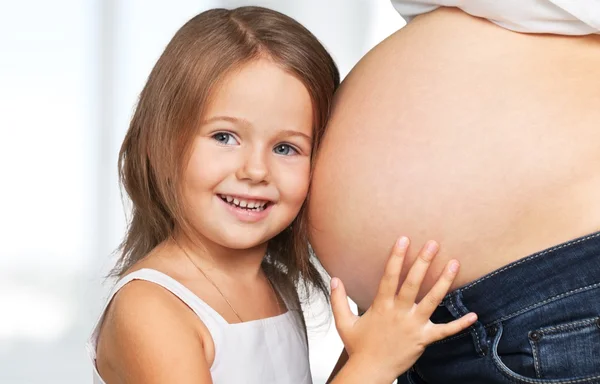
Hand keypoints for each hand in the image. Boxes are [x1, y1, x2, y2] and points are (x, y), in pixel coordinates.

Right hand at [330, 237, 476, 380]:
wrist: (370, 371)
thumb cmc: (358, 347)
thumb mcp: (344, 322)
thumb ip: (338, 299)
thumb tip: (334, 278)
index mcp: (381, 306)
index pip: (389, 276)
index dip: (396, 257)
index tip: (403, 239)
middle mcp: (399, 312)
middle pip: (413, 283)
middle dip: (423, 262)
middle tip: (433, 244)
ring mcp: (413, 326)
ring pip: (432, 301)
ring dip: (444, 281)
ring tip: (454, 263)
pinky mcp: (423, 339)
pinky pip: (444, 331)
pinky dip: (459, 324)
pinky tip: (474, 315)